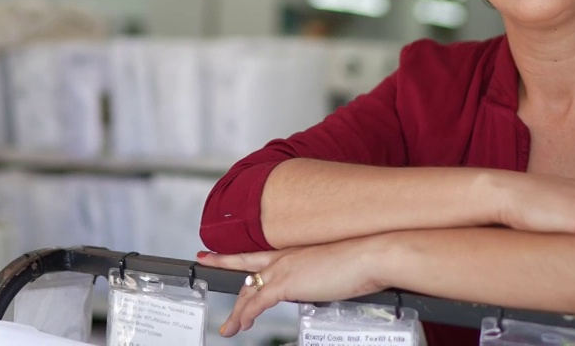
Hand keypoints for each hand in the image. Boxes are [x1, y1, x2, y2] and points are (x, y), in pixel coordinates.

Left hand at [196, 237, 386, 337]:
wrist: (370, 254)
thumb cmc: (362, 259)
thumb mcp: (335, 265)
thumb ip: (320, 274)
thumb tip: (321, 285)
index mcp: (295, 251)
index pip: (260, 254)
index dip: (239, 254)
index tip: (223, 248)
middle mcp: (285, 257)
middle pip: (246, 266)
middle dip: (222, 263)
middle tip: (204, 260)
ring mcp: (283, 269)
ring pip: (248, 291)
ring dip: (236, 312)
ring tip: (228, 327)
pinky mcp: (286, 284)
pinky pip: (257, 303)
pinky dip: (245, 316)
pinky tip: (241, 325)